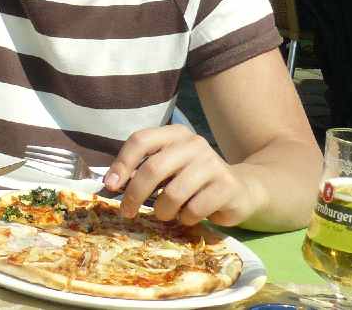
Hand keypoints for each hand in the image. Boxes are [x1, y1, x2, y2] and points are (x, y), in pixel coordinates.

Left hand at [102, 125, 260, 226]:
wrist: (241, 189)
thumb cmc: (193, 180)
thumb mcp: (168, 168)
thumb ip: (143, 170)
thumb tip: (110, 183)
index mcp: (174, 134)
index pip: (140, 140)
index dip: (122, 163)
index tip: (110, 185)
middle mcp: (193, 143)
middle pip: (153, 168)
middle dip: (135, 194)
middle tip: (127, 212)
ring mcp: (212, 162)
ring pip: (173, 193)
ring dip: (163, 211)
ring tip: (165, 214)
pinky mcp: (227, 185)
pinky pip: (194, 209)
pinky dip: (185, 218)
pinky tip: (189, 216)